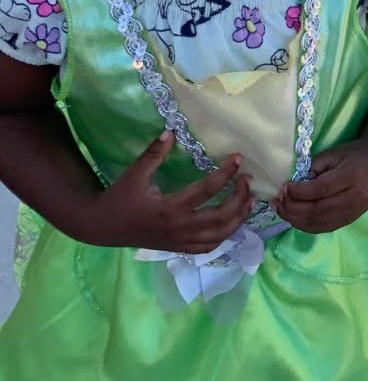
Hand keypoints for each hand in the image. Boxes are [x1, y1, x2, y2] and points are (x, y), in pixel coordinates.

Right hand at [90, 134, 252, 253]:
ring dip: (239, 218)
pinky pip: (209, 246)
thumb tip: (171, 131)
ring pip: (220, 235)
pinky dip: (226, 235)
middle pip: (220, 217)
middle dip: (239, 198)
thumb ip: (153, 154)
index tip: (238, 159)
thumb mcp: (134, 174)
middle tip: (247, 180)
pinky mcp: (179, 248)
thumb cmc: (119, 199)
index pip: (206, 191)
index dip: (225, 174)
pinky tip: (233, 221)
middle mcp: (179, 228)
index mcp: (168, 208)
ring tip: (250, 200)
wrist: (103, 228)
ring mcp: (181, 241)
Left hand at [273, 140, 367, 233]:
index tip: (283, 187)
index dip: (299, 192)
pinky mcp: (352, 219)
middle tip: (277, 201)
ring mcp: (354, 212)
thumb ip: (313, 168)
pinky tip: (294, 218)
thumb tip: (292, 186)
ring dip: (296, 219)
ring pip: (320, 222)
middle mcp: (355, 198)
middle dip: (293, 208)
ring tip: (281, 210)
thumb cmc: (355, 154)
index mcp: (352, 176)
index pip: (320, 189)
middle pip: (318, 209)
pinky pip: (325, 227)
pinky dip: (307, 226)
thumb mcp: (333, 154)